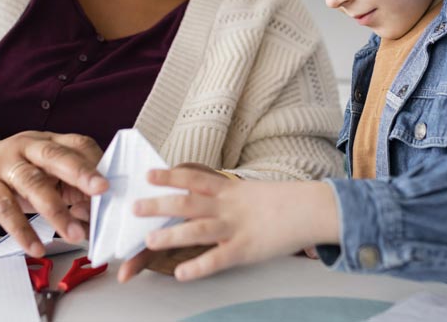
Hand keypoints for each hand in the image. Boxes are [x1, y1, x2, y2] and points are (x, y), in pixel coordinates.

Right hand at [0, 132, 107, 255]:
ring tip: (75, 234)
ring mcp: (4, 165)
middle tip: (103, 190)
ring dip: (56, 211)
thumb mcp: (40, 172)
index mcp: (47, 140)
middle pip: (56, 155)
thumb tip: (98, 215)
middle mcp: (27, 147)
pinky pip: (5, 209)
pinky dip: (23, 230)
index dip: (96, 164)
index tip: (113, 185)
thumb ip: (67, 187)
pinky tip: (37, 247)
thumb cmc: (11, 174)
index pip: (77, 144)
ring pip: (33, 184)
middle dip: (81, 172)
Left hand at [127, 168, 340, 280]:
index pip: (194, 178)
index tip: (148, 174)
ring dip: (172, 234)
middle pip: (188, 202)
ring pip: (198, 229)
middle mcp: (228, 205)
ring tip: (150, 239)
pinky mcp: (246, 249)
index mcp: (229, 190)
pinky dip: (198, 267)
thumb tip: (206, 200)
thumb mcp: (250, 192)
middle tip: (135, 207)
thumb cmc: (281, 202)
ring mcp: (236, 227)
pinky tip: (180, 273)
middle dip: (160, 204)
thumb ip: (227, 197)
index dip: (170, 176)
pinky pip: (218, 259)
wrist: (311, 207)